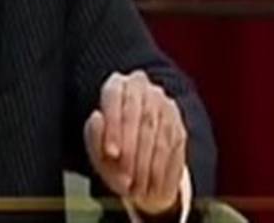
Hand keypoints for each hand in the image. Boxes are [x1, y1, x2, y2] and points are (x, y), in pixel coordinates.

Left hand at [84, 70, 186, 217]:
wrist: (136, 156)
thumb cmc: (110, 148)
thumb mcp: (96, 145)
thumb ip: (93, 134)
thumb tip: (97, 117)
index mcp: (116, 85)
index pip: (115, 96)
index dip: (114, 126)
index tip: (111, 153)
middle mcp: (142, 88)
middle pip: (140, 115)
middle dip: (132, 150)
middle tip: (126, 177)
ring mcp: (164, 104)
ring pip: (159, 133)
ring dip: (148, 164)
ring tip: (138, 188)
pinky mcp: (179, 125)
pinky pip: (174, 146)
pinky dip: (163, 169)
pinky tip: (154, 186)